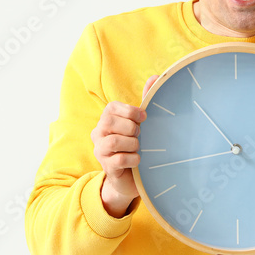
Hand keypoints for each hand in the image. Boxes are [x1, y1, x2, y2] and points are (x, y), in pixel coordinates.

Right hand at [92, 75, 158, 217]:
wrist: (133, 177)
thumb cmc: (137, 145)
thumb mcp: (142, 123)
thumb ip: (146, 100)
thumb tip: (155, 77)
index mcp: (107, 119)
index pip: (112, 108)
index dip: (130, 111)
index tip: (144, 118)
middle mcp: (99, 133)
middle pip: (109, 122)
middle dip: (130, 128)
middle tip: (140, 135)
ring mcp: (100, 150)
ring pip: (114, 141)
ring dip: (133, 144)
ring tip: (139, 148)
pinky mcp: (106, 167)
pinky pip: (119, 159)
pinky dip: (133, 159)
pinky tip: (138, 160)